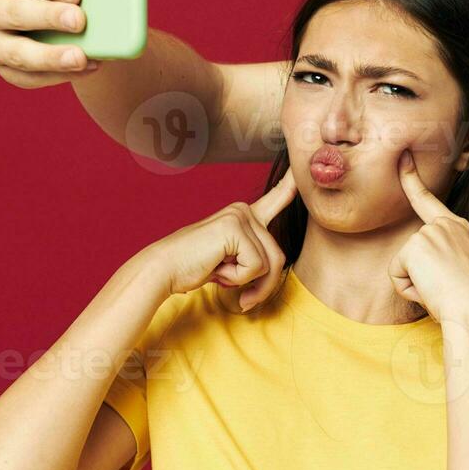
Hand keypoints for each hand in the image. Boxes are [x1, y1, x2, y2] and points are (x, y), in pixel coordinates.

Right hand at [0, 0, 99, 87]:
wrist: (72, 16)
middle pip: (13, 13)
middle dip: (48, 17)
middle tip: (81, 20)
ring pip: (16, 53)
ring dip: (51, 56)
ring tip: (84, 56)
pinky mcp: (5, 69)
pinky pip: (28, 78)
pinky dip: (59, 75)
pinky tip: (87, 67)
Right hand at [145, 169, 298, 309]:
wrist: (162, 269)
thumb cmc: (194, 267)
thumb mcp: (230, 261)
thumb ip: (253, 258)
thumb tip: (276, 267)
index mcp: (243, 215)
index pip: (276, 198)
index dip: (292, 185)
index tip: (305, 170)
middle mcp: (243, 210)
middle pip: (278, 256)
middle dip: (264, 285)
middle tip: (245, 299)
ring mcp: (239, 216)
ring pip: (270, 264)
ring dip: (251, 284)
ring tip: (223, 278)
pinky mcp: (235, 228)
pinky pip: (255, 267)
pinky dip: (237, 278)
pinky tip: (216, 269)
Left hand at [388, 150, 468, 325]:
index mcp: (457, 227)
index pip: (427, 200)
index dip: (411, 179)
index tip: (402, 157)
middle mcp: (442, 226)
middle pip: (410, 253)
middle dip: (420, 275)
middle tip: (445, 287)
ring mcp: (428, 235)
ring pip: (402, 265)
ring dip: (415, 284)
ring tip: (440, 290)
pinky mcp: (414, 249)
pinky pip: (396, 276)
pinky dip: (408, 290)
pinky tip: (429, 291)